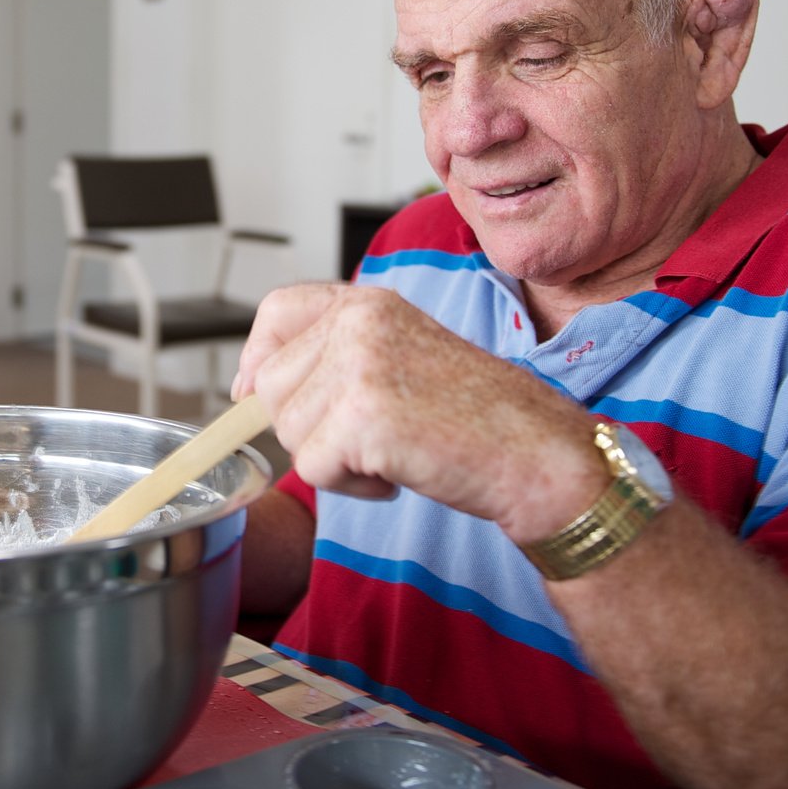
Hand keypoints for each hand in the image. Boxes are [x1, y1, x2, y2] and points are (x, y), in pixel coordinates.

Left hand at [232, 284, 605, 540]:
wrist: (536, 453)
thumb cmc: (476, 416)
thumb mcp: (403, 356)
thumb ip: (338, 355)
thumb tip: (251, 386)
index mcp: (370, 302)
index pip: (277, 310)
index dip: (256, 356)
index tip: (252, 393)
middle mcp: (360, 323)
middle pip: (271, 384)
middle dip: (305, 425)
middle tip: (366, 437)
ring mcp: (360, 367)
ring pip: (289, 431)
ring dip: (333, 460)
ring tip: (393, 450)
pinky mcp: (362, 417)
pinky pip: (314, 468)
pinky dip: (351, 486)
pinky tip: (399, 472)